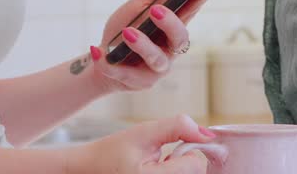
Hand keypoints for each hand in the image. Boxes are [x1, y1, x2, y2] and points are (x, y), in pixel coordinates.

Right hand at [71, 115, 213, 173]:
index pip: (195, 166)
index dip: (186, 152)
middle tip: (161, 159)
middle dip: (183, 164)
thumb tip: (208, 134)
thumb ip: (177, 127)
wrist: (89, 170)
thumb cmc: (112, 152)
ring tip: (156, 168)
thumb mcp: (143, 132)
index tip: (170, 149)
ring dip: (179, 172)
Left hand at [89, 0, 212, 92]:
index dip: (199, 0)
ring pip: (156, 59)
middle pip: (180, 38)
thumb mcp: (139, 5)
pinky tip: (98, 50)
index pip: (190, 12)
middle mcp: (170, 49)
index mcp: (173, 27)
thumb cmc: (126, 29)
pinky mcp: (140, 82)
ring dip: (142, 45)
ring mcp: (157, 68)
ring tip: (127, 32)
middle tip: (156, 10)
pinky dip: (108, 62)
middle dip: (170, 23)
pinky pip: (125, 73)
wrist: (103, 60)